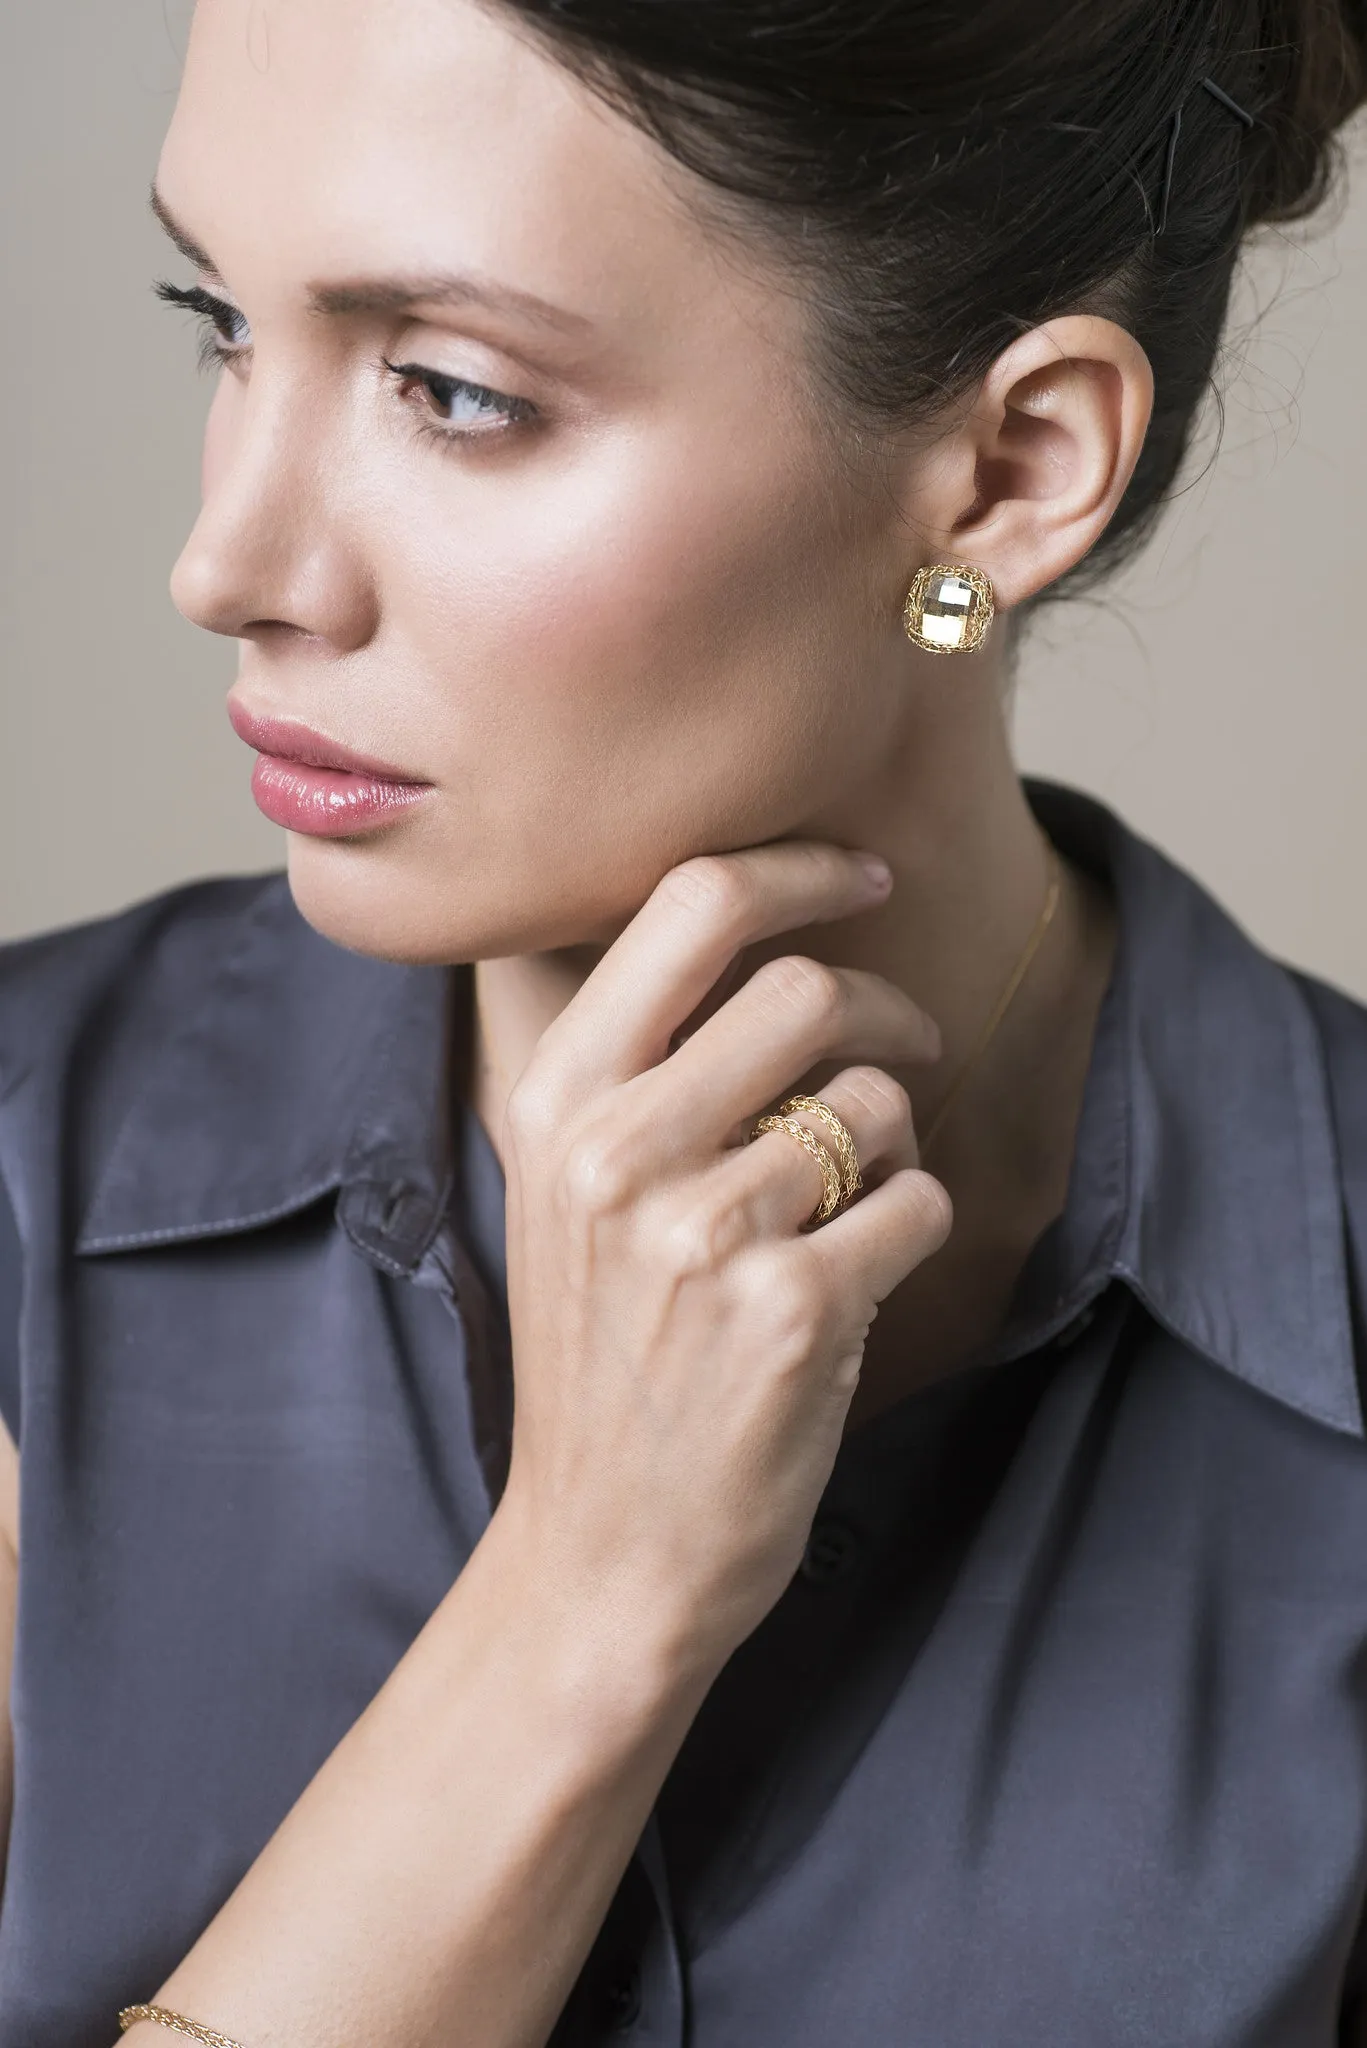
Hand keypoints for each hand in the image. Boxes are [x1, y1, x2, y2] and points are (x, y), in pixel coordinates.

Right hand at [496, 843, 950, 1682]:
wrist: (603, 1552)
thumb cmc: (601, 1358)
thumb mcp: (564, 1191)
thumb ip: (635, 1064)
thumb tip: (753, 929)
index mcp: (555, 1099)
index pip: (693, 908)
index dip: (800, 868)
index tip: (863, 873)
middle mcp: (616, 1149)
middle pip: (808, 989)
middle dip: (887, 1009)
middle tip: (909, 1043)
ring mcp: (703, 1230)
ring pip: (876, 1102)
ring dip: (893, 1143)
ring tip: (850, 1206)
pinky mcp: (794, 1308)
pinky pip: (917, 1200)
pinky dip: (915, 1225)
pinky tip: (862, 1274)